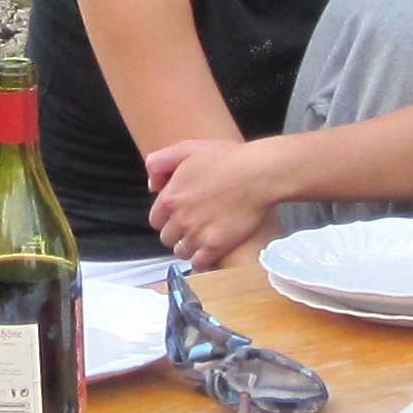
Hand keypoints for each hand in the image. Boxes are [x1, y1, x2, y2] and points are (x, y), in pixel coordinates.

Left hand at [143, 135, 285, 267]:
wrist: (260, 173)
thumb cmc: (228, 158)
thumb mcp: (187, 148)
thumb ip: (160, 162)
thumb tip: (152, 186)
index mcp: (170, 197)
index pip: (156, 220)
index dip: (167, 217)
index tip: (179, 215)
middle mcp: (180, 218)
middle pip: (167, 237)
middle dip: (177, 232)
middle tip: (192, 225)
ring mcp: (197, 234)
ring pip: (181, 251)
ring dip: (189, 246)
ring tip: (202, 237)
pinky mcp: (216, 246)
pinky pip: (198, 263)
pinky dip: (201, 259)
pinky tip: (209, 250)